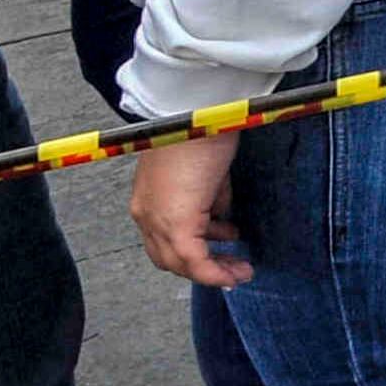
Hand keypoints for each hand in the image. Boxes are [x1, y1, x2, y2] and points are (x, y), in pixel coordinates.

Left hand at [132, 134, 249, 287]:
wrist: (196, 113)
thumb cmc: (202, 130)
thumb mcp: (205, 170)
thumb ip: (208, 195)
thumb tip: (221, 213)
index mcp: (148, 200)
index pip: (163, 239)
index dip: (190, 252)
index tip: (220, 253)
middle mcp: (146, 215)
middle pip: (169, 258)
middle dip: (201, 267)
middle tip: (232, 267)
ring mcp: (157, 221)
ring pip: (180, 263)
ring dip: (211, 270)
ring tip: (239, 269)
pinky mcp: (176, 223)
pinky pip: (195, 261)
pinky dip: (215, 272)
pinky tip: (238, 271)